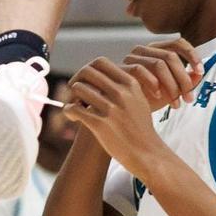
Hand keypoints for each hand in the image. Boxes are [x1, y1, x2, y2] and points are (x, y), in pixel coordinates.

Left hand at [66, 60, 164, 178]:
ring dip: (73, 97)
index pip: (100, 62)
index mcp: (130, 84)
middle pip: (86, 72)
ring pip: (78, 88)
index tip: (85, 80)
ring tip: (77, 107)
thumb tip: (102, 75)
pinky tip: (73, 117)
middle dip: (77, 80)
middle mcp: (120, 93)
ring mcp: (110, 108)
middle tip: (75, 92)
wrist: (146, 153)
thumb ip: (123, 85)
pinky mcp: (99, 124)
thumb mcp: (139, 100)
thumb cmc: (140, 128)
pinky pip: (73, 108)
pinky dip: (68, 110)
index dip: (88, 69)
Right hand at [120, 39, 203, 112]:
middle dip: (183, 78)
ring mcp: (131, 58)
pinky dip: (153, 84)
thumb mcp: (172, 91)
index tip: (200, 72)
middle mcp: (144, 50)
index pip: (178, 43)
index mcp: (157, 50)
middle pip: (170, 56)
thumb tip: (199, 74)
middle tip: (189, 98)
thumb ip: (186, 81)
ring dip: (171, 85)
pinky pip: (140, 70)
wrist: (124, 110)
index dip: (191, 55)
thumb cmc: (149, 99)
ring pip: (158, 64)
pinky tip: (158, 96)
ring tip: (176, 104)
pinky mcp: (121, 68)